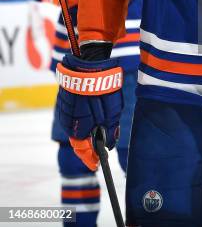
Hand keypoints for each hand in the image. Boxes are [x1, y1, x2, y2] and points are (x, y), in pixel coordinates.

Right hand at [56, 53, 122, 169]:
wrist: (87, 62)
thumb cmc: (101, 87)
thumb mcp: (112, 110)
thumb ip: (110, 130)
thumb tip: (108, 145)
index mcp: (78, 127)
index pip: (83, 150)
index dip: (90, 158)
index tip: (97, 165)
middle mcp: (68, 121)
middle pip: (78, 139)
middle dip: (89, 145)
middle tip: (100, 150)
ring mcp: (64, 110)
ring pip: (75, 127)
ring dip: (86, 131)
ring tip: (99, 133)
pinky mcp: (64, 99)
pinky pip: (73, 116)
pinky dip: (82, 120)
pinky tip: (92, 117)